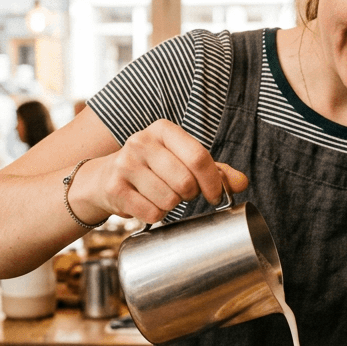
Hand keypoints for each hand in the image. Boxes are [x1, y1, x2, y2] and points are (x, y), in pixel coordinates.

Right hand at [76, 119, 248, 223]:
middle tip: (182, 194)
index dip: (213, 182)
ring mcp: (125, 164)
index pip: (199, 157)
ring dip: (171, 206)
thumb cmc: (152, 169)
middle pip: (185, 182)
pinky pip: (151, 213)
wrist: (104, 178)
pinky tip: (145, 204)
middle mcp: (141, 142)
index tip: (215, 196)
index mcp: (163, 130)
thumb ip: (215, 171)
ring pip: (169, 200)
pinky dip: (155, 215)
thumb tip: (242, 182)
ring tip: (159, 196)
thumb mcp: (182, 161)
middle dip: (190, 195)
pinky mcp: (114, 188)